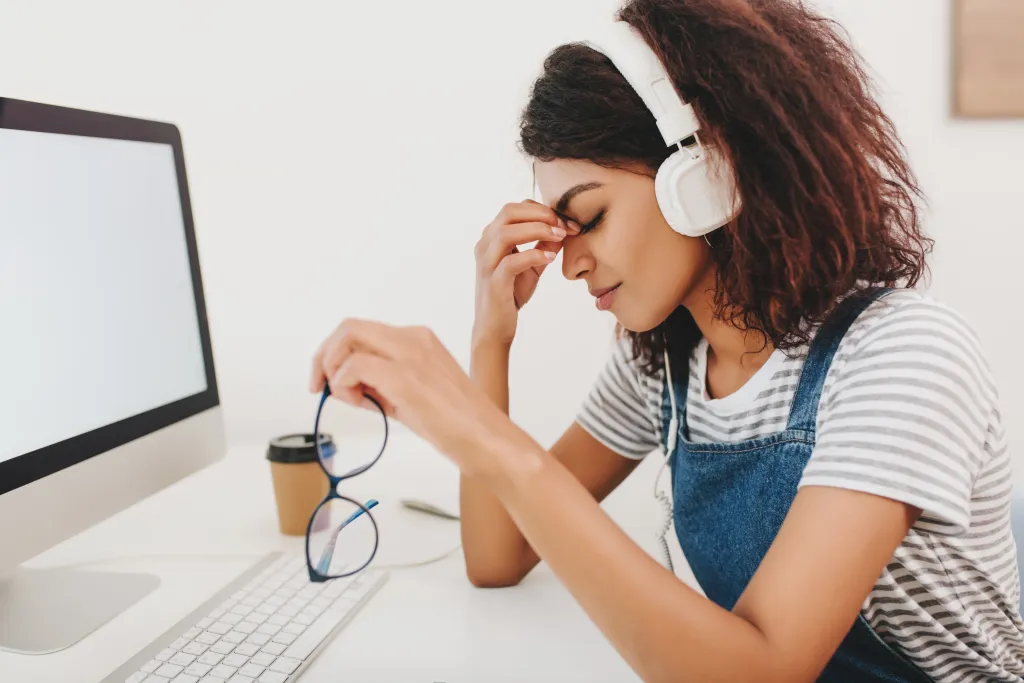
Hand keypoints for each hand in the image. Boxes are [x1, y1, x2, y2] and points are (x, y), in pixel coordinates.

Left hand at [309, 319, 535, 478]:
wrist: (488, 440)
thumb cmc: (458, 425)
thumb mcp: (414, 395)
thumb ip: (382, 384)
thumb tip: (345, 386)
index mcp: (419, 339)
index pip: (363, 331)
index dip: (336, 353)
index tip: (328, 381)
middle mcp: (414, 338)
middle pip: (349, 327)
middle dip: (324, 356)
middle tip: (319, 386)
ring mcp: (410, 354)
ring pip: (347, 338)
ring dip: (333, 370)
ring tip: (349, 399)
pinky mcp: (405, 377)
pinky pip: (353, 367)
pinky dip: (344, 385)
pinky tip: (361, 404)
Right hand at [473, 200, 576, 346]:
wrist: (494, 327)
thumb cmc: (511, 293)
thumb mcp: (532, 265)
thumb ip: (544, 246)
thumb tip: (563, 229)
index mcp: (491, 237)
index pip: (515, 208)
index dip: (542, 210)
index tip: (567, 222)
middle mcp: (484, 245)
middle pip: (509, 212)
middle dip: (541, 214)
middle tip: (564, 226)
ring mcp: (486, 263)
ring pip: (507, 233)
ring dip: (538, 230)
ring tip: (560, 237)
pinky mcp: (493, 282)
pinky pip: (511, 262)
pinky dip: (533, 255)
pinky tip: (550, 259)